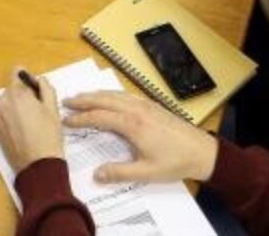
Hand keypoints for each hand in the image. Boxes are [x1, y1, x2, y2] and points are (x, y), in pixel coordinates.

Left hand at [0, 70, 65, 172]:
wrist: (38, 165)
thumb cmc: (48, 135)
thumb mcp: (53, 108)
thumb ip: (46, 88)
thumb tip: (40, 80)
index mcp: (16, 94)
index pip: (17, 73)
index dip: (28, 79)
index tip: (36, 89)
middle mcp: (2, 102)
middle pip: (13, 89)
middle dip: (24, 95)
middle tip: (38, 110)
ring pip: (8, 103)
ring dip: (17, 107)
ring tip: (32, 122)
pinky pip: (4, 116)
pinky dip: (11, 118)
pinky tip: (23, 131)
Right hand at [62, 90, 218, 183]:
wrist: (202, 151)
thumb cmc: (175, 162)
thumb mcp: (147, 172)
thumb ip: (120, 172)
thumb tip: (96, 174)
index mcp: (132, 124)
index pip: (99, 117)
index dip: (80, 119)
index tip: (65, 121)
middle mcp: (136, 109)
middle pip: (103, 100)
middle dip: (83, 100)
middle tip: (65, 102)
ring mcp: (145, 105)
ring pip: (114, 94)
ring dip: (96, 95)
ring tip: (81, 98)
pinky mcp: (152, 105)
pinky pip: (126, 94)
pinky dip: (111, 94)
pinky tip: (108, 98)